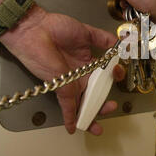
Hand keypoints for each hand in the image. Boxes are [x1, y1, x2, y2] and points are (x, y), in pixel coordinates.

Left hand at [0, 5, 125, 135]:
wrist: (35, 28)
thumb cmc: (55, 28)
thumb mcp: (86, 32)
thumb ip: (103, 39)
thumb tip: (119, 43)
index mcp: (87, 63)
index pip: (103, 77)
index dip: (114, 78)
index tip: (118, 73)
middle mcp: (79, 75)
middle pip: (94, 95)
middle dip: (104, 105)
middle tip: (112, 106)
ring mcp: (70, 83)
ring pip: (83, 104)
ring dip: (92, 116)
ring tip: (98, 126)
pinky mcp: (61, 87)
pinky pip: (68, 107)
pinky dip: (72, 118)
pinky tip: (74, 127)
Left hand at [103, 0, 155, 23]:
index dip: (154, 28)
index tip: (149, 34)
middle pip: (147, 18)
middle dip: (142, 23)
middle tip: (139, 22)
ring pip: (134, 14)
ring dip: (132, 16)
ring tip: (132, 11)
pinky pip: (124, 8)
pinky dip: (123, 9)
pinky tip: (125, 5)